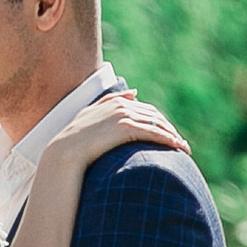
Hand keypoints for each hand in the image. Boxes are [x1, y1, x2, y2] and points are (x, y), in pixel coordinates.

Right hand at [48, 90, 187, 166]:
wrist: (63, 152)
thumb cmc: (72, 141)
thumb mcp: (88, 117)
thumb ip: (107, 103)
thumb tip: (134, 93)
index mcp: (112, 101)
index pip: (144, 108)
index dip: (158, 121)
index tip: (167, 133)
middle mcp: (120, 104)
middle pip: (154, 115)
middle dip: (168, 128)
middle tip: (179, 142)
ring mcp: (123, 115)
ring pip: (157, 123)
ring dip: (172, 135)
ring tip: (183, 148)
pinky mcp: (125, 127)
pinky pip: (154, 132)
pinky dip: (168, 139)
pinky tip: (177, 148)